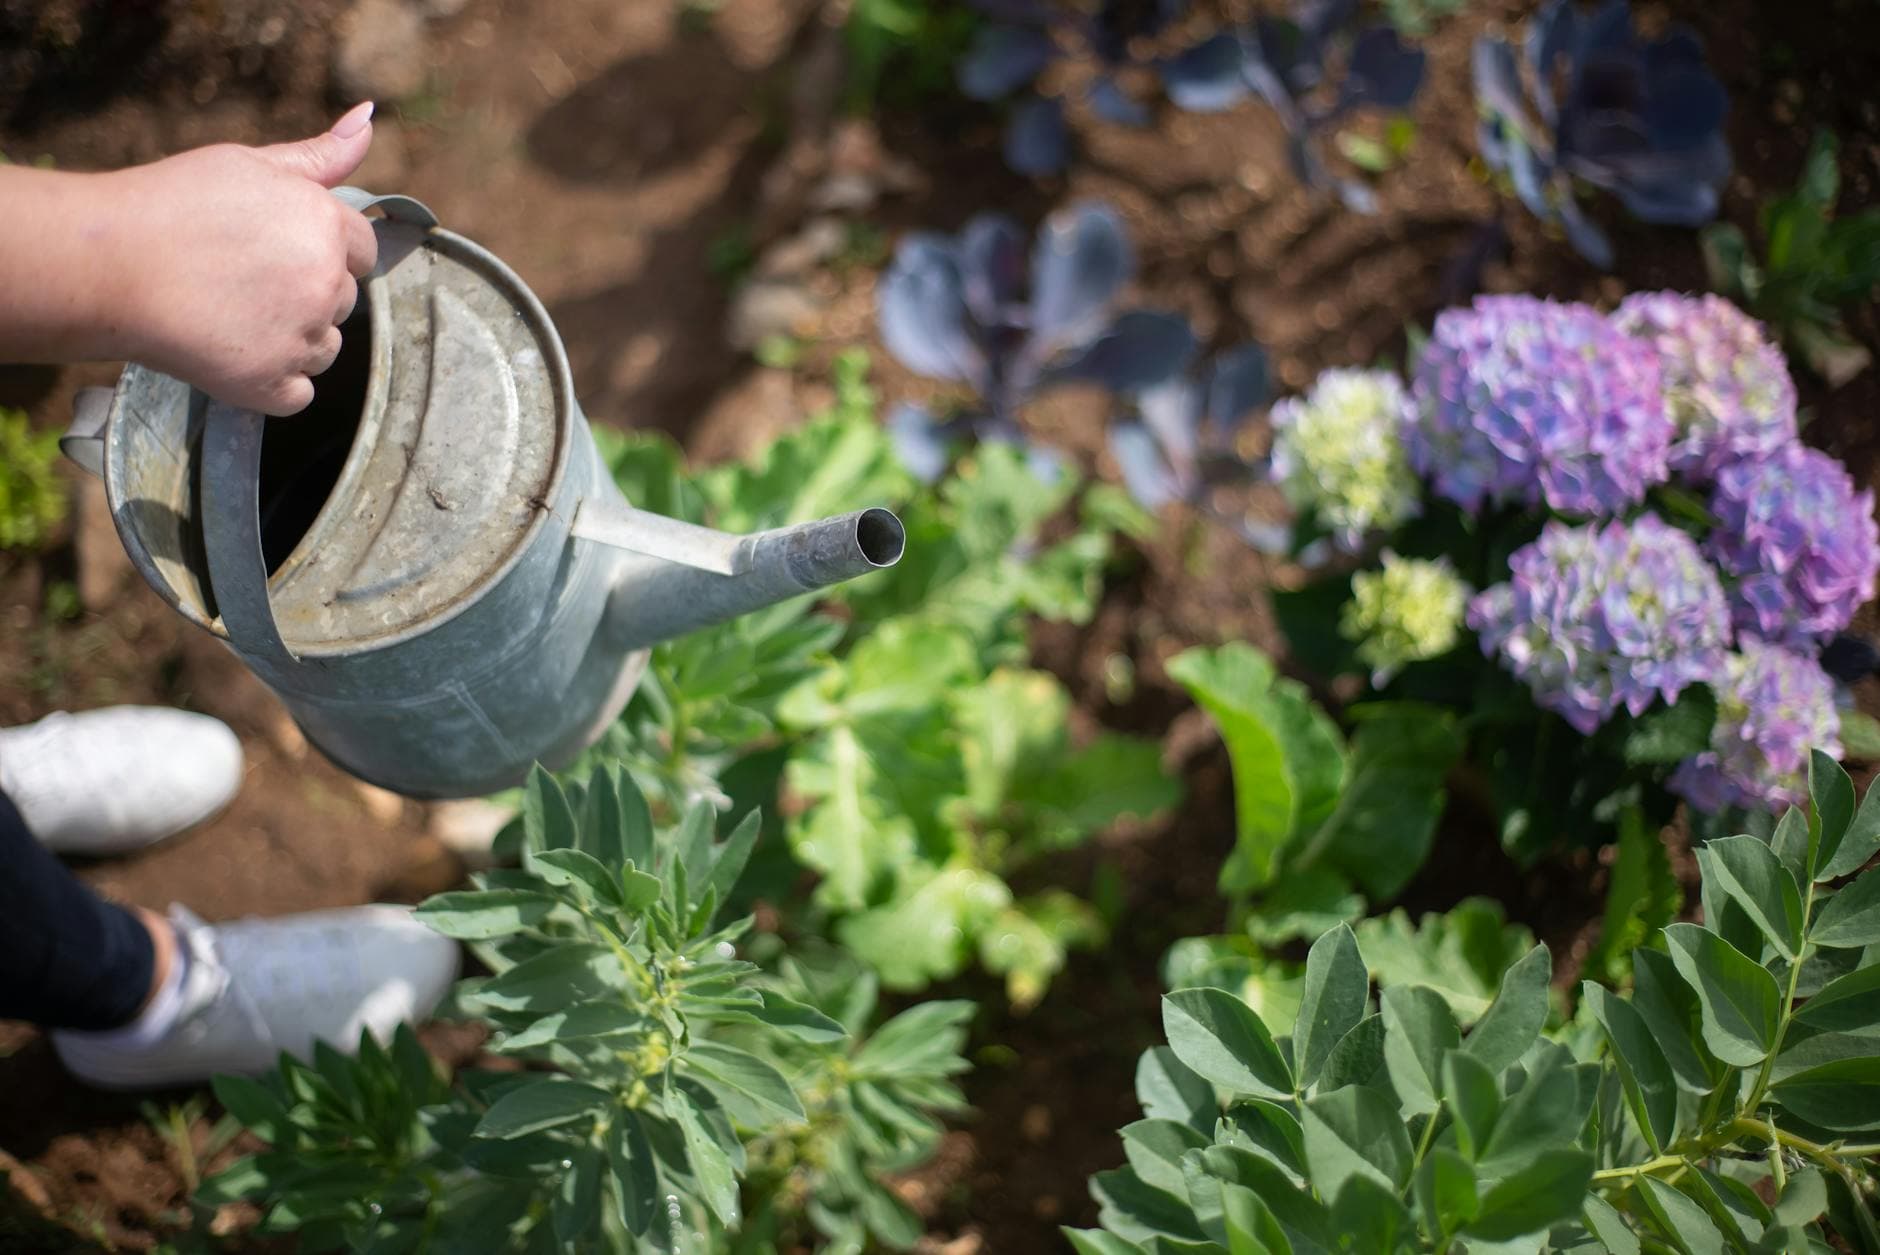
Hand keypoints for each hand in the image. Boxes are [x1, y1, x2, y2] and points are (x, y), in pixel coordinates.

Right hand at [102, 102, 379, 415]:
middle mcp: (325, 282)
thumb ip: (319, 155)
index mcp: (326, 225)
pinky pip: (298, 393)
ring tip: (231, 313)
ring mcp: (301, 337)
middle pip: (343, 300)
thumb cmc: (171, 205)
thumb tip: (369, 119)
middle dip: (307, 293)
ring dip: (294, 339)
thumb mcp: (249, 163)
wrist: (106, 263)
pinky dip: (273, 382)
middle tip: (241, 278)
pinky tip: (233, 351)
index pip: (362, 249)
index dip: (325, 250)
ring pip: (324, 349)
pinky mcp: (272, 383)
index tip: (278, 251)